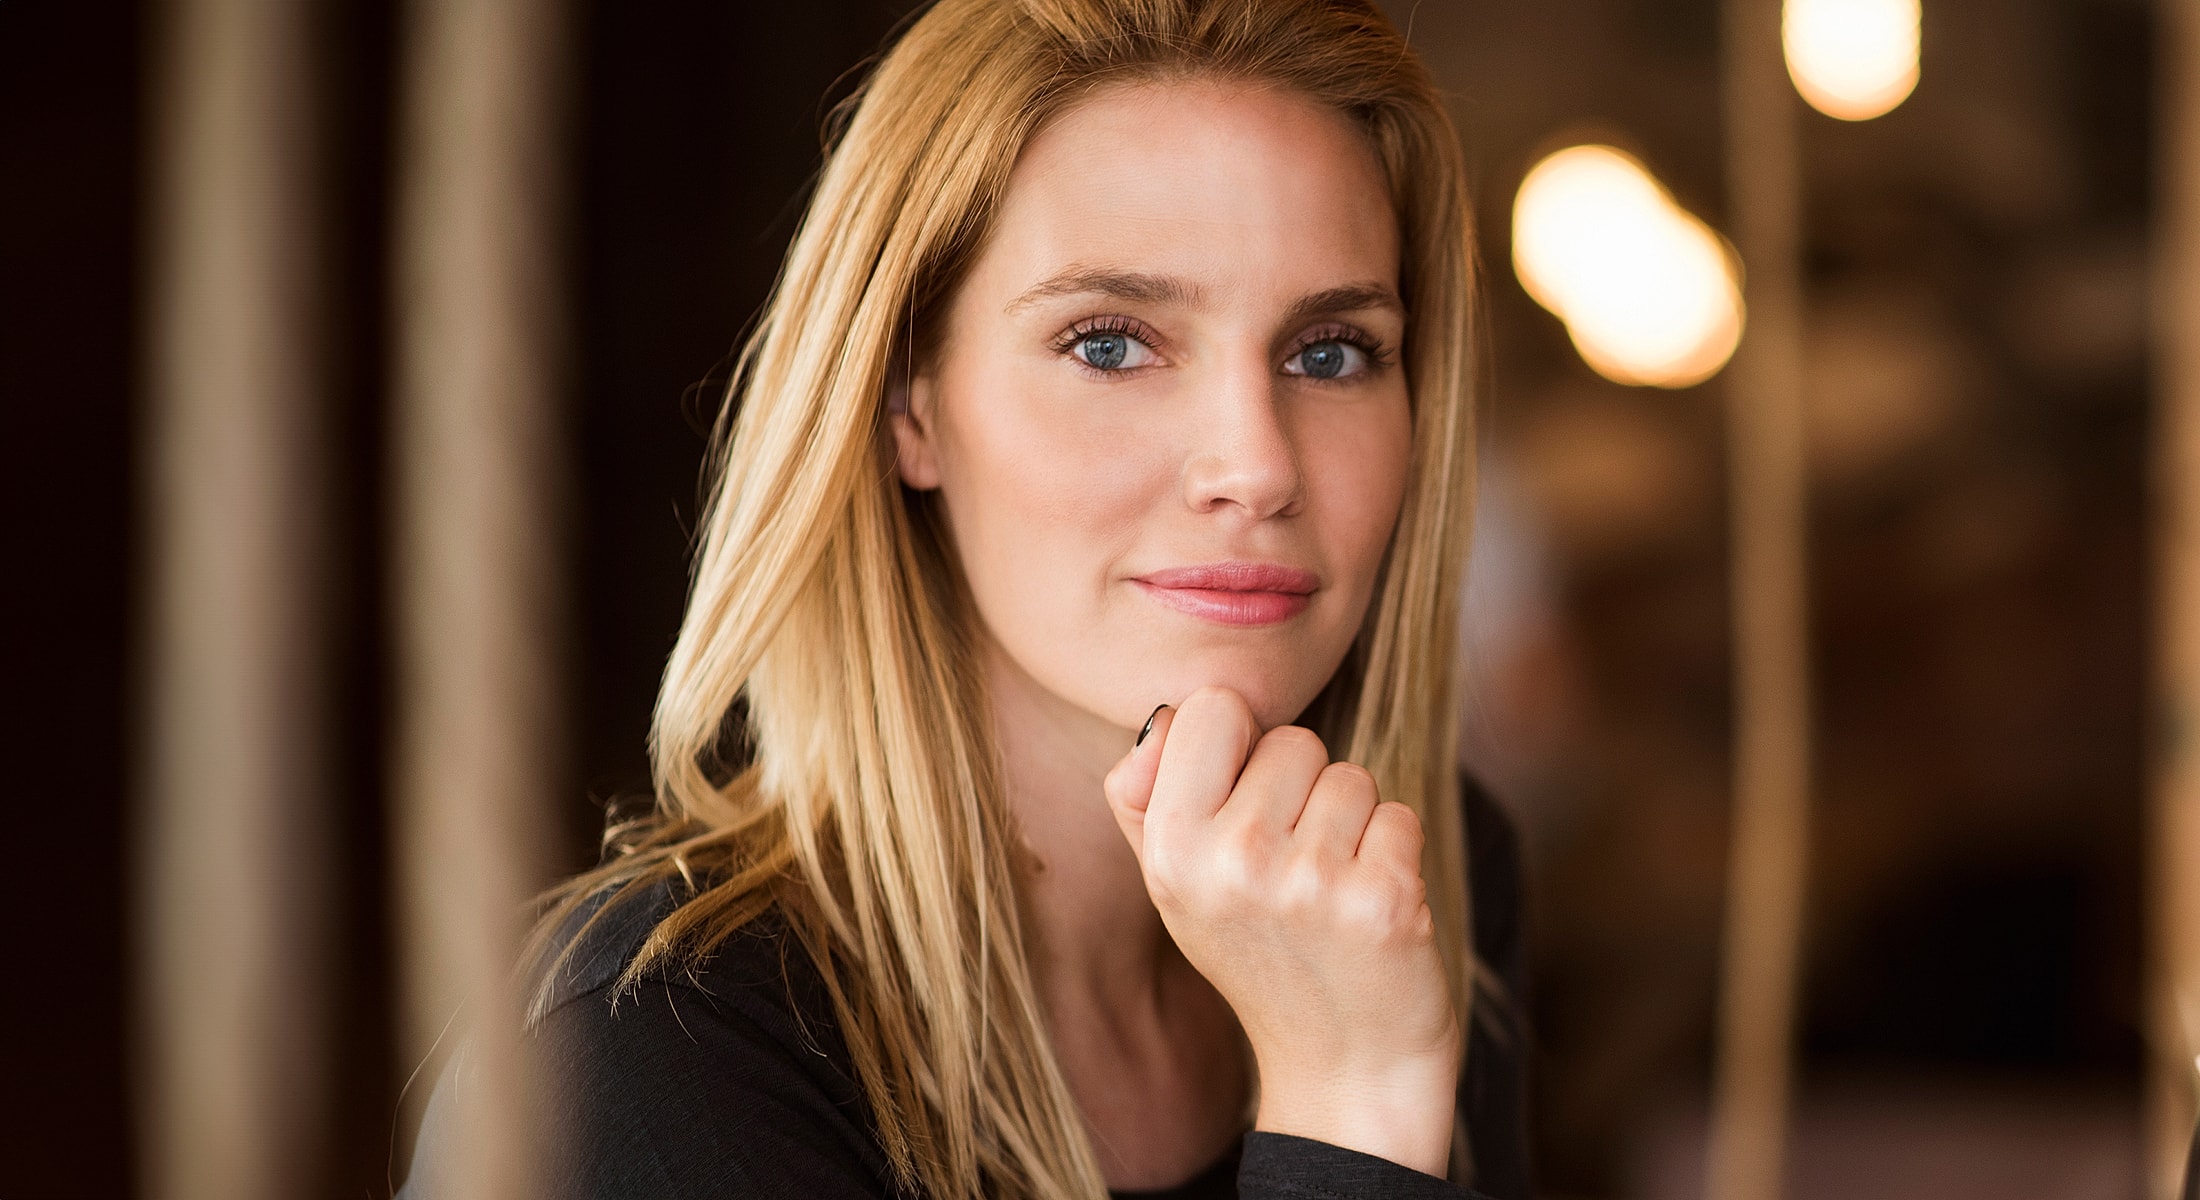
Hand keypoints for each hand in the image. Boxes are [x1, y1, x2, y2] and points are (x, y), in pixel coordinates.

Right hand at [1103, 686, 1459, 1176]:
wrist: (1343, 1068)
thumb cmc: (1260, 954)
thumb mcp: (1178, 884)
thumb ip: (1148, 795)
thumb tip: (1160, 716)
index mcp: (1170, 851)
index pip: (1212, 706)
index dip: (1240, 745)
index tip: (1246, 805)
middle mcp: (1232, 863)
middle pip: (1292, 740)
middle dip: (1302, 792)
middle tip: (1293, 872)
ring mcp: (1309, 884)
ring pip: (1351, 776)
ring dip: (1352, 825)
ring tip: (1330, 894)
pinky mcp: (1383, 902)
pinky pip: (1398, 815)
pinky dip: (1394, 854)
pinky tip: (1369, 911)